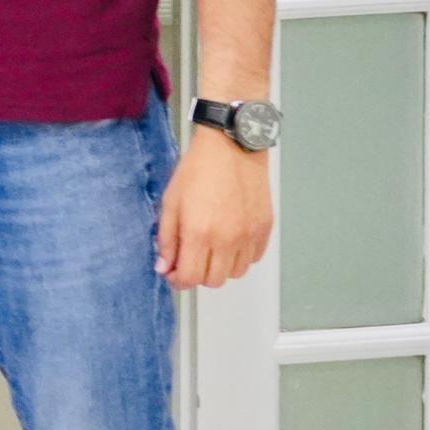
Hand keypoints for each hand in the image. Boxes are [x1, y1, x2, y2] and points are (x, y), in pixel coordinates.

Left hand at [159, 127, 274, 287]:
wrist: (232, 148)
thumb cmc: (198, 170)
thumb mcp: (171, 202)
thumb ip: (166, 239)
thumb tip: (164, 266)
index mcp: (199, 233)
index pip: (189, 278)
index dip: (178, 281)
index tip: (173, 273)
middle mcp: (227, 239)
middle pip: (213, 281)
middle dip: (197, 275)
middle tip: (189, 259)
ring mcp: (249, 236)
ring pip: (235, 273)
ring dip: (220, 268)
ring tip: (210, 249)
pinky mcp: (264, 229)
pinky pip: (253, 259)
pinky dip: (240, 257)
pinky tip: (229, 242)